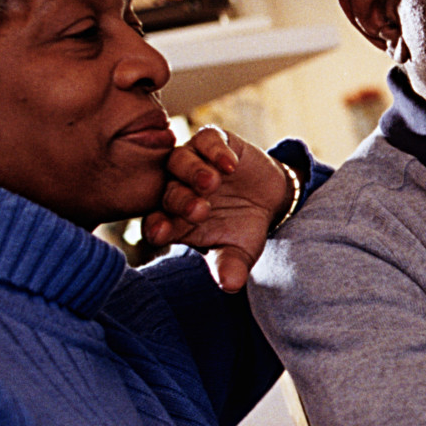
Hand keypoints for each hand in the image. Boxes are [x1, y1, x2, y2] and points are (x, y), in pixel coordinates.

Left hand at [141, 125, 292, 291]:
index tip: (164, 234)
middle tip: (199, 210)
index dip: (157, 227)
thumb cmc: (244, 228)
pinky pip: (206, 139)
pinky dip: (215, 151)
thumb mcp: (240, 251)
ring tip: (211, 183)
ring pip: (179, 160)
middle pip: (166, 191)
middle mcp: (176, 188)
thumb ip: (230, 266)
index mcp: (173, 219)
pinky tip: (230, 166)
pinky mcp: (214, 142)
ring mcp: (194, 163)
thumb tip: (231, 285)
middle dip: (180, 201)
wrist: (269, 198)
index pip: (155, 222)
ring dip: (192, 172)